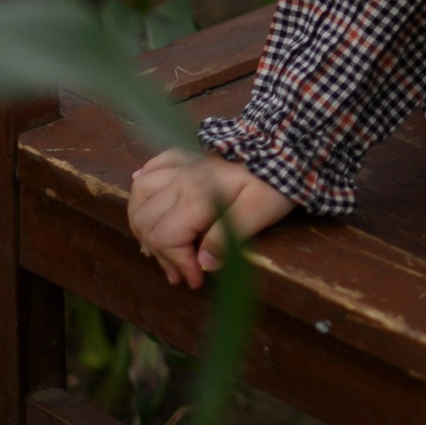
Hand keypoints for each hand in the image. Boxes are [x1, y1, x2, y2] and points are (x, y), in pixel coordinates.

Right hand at [127, 149, 295, 289]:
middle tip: (182, 272)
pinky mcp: (187, 156)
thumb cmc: (274, 181)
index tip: (197, 280)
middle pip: (147, 221)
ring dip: (143, 223)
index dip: (179, 264)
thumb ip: (228, 238)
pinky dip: (143, 185)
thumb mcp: (259, 212)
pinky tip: (147, 199)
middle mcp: (181, 180)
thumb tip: (203, 263)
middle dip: (161, 253)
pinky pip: (153, 167)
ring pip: (140, 194)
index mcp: (197, 195)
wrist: (285, 145)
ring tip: (157, 246)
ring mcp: (182, 166)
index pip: (167, 237)